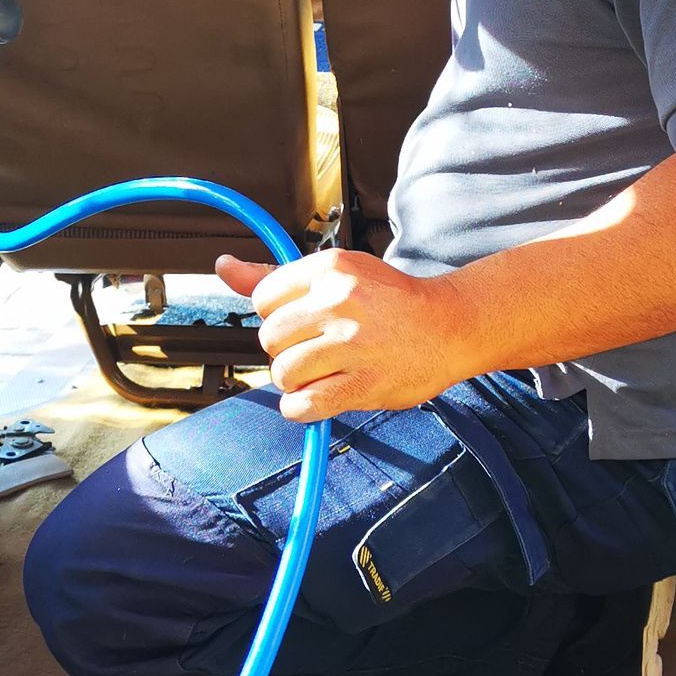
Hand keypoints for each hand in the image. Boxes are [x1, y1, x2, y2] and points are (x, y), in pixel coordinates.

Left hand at [217, 247, 480, 421]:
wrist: (451, 326)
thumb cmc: (394, 301)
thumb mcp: (339, 273)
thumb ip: (278, 276)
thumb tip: (224, 268)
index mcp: (331, 268)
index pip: (263, 298)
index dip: (278, 316)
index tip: (302, 321)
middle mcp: (339, 301)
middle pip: (269, 338)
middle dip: (286, 349)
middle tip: (315, 349)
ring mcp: (351, 344)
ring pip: (283, 373)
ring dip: (296, 381)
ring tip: (322, 373)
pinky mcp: (363, 383)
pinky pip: (305, 405)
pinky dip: (304, 408)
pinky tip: (321, 396)